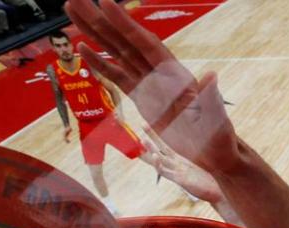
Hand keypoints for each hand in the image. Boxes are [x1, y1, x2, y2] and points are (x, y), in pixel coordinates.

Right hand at [65, 0, 238, 173]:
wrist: (211, 151)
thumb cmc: (215, 133)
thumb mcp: (213, 115)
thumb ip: (208, 96)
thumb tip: (212, 77)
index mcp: (173, 72)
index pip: (145, 44)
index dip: (126, 25)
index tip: (106, 4)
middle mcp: (158, 72)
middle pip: (125, 41)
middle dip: (101, 21)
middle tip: (75, 0)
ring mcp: (148, 82)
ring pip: (117, 52)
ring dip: (95, 33)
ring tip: (74, 14)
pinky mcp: (141, 96)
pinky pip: (117, 75)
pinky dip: (99, 62)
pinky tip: (83, 49)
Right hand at [143, 126, 222, 202]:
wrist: (216, 192)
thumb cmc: (209, 180)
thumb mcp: (199, 165)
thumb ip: (193, 157)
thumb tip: (197, 143)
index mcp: (180, 160)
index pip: (165, 145)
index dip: (157, 135)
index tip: (149, 124)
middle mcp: (176, 165)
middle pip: (159, 148)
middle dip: (151, 137)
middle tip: (142, 123)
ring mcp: (176, 172)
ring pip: (160, 159)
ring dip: (151, 150)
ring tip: (142, 139)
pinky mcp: (179, 180)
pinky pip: (165, 171)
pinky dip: (159, 164)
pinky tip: (155, 156)